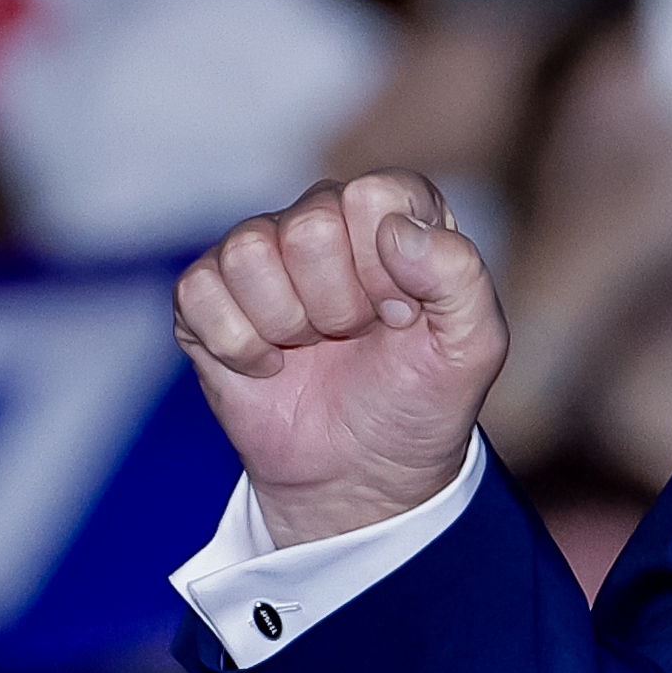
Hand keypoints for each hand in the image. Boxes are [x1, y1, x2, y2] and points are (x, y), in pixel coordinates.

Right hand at [175, 171, 507, 546]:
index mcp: (394, 210)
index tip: (402, 317)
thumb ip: (460, 275)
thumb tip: (396, 231)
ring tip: (310, 346)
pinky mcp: (206, 293)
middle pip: (308, 229)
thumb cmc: (419, 400)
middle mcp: (324, 214)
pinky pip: (199, 292)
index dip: (387, 271)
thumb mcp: (473, 346)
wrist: (361, 475)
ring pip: (248, 254)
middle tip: (352, 337)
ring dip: (285, 325)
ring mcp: (260, 252)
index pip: (371, 197)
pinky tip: (268, 364)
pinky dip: (238, 346)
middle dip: (337, 307)